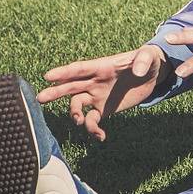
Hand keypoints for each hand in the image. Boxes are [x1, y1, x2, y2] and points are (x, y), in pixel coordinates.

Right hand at [37, 44, 167, 140]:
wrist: (152, 74)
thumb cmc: (147, 60)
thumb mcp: (148, 57)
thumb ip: (143, 61)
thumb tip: (137, 71)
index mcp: (101, 66)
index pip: (79, 69)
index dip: (64, 72)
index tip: (48, 76)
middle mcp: (95, 81)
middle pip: (70, 86)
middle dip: (55, 92)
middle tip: (40, 99)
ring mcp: (97, 95)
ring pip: (77, 105)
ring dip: (75, 114)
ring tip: (80, 121)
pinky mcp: (104, 109)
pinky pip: (92, 120)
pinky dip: (92, 129)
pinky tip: (101, 136)